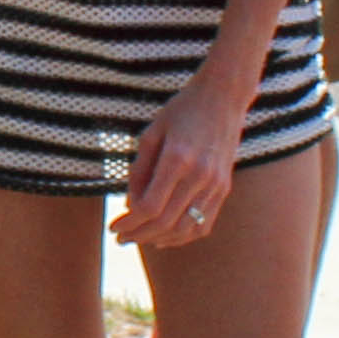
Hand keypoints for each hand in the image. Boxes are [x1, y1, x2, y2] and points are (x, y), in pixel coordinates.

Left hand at [110, 71, 253, 248]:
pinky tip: (165, 236)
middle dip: (140, 235)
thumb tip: (130, 206)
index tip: (114, 227)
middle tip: (121, 238)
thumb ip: (139, 171)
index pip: (149, 206)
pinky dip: (183, 236)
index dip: (129, 223)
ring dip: (160, 239)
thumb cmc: (181, 111)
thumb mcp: (151, 133)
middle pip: (166, 222)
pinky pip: (204, 224)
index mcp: (177, 158)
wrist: (223, 98)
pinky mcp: (224, 188)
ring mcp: (215, 185)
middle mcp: (199, 175)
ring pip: (186, 229)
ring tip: (140, 238)